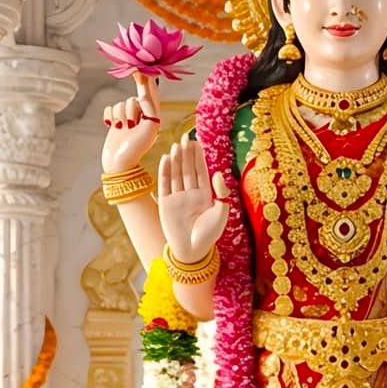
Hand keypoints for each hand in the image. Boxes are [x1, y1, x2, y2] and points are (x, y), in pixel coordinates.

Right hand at [101, 73, 160, 174]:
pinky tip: (113, 126)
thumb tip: (145, 94)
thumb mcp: (148, 128)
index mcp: (153, 118)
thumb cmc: (135, 150)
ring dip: (121, 114)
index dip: (148, 81)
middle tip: (133, 71)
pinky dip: (110, 116)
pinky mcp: (115, 121)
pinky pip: (110, 108)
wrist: (118, 165)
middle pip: (135, 97)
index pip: (152, 96)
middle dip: (134, 96)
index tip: (144, 69)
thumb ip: (149, 110)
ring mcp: (127, 119)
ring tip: (124, 128)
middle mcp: (141, 117)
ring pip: (122, 103)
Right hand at [158, 133, 230, 262]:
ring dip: (176, 160)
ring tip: (177, 145)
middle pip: (188, 169)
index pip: (201, 171)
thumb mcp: (221, 211)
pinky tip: (166, 158)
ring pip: (176, 174)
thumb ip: (221, 192)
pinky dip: (165, 171)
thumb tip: (218, 172)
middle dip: (187, 154)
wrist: (193, 251)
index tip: (197, 141)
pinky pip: (165, 184)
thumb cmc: (210, 234)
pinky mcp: (166, 204)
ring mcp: (177, 198)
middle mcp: (190, 194)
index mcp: (204, 195)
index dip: (199, 156)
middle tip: (186, 137)